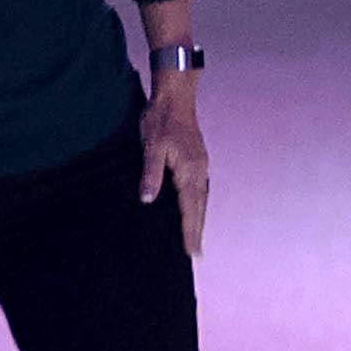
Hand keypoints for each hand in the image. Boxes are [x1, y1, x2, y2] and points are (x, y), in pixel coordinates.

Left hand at [138, 78, 209, 254]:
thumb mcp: (151, 147)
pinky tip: (193, 208)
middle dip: (197, 230)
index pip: (189, 208)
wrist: (175, 97)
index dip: (189, 230)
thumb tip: (149, 200)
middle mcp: (199, 171)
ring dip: (199, 218)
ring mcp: (200, 165)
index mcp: (189, 171)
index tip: (191, 251)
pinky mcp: (197, 160)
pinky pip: (199, 188)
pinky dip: (198, 204)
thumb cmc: (161, 120)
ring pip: (201, 198)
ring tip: (196, 237)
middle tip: (196, 253)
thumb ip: (151, 174)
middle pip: (200, 207)